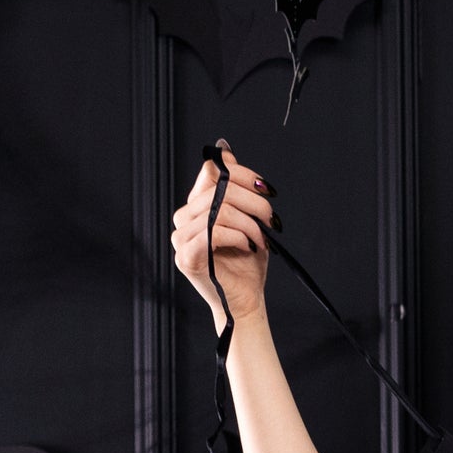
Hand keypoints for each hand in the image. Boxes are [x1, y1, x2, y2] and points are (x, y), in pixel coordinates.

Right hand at [170, 139, 272, 332]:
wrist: (246, 301)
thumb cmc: (246, 264)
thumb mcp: (247, 219)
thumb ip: (236, 188)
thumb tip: (224, 151)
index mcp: (196, 206)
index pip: (211, 172)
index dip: (241, 175)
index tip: (266, 189)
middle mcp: (184, 219)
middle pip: (219, 190)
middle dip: (254, 203)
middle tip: (271, 220)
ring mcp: (181, 239)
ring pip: (219, 211)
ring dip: (249, 224)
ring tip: (260, 239)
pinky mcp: (187, 258)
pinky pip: (213, 233)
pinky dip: (238, 237)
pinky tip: (248, 247)